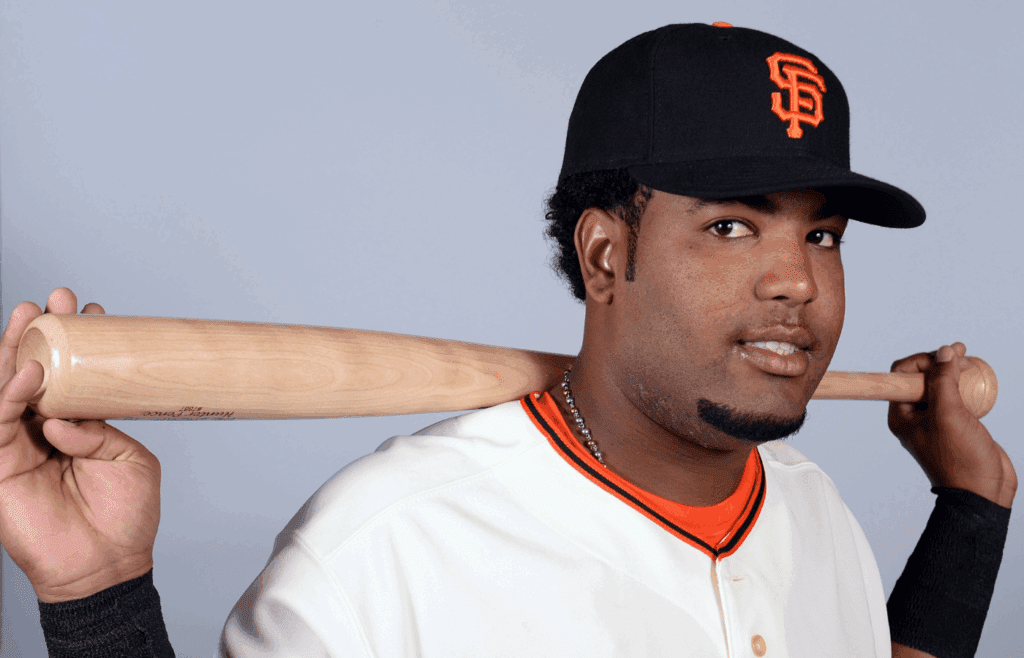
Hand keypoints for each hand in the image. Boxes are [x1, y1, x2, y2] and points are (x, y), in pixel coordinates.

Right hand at [0, 288, 160, 601]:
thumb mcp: (128, 458)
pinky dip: (9, 394)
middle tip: (55, 299)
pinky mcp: (1, 467)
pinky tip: (26, 371)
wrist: (108, 563)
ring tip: (30, 317)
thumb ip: (100, 429)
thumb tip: (63, 416)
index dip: (79, 343)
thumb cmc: (124, 514)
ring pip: (7, 389)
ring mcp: (20, 446)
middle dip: (41, 334)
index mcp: (79, 423)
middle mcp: (46, 428)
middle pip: (35, 373)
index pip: (73, 374)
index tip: (93, 311)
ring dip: (14, 351)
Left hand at [888, 342, 1015, 507]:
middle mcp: (914, 416)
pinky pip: (956, 397)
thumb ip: (943, 381)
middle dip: (938, 362)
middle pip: (920, 377)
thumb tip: (943, 351)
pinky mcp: (956, 424)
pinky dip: (965, 385)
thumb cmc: (960, 458)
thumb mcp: (948, 414)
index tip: (944, 356)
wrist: (983, 493)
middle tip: (961, 354)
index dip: (920, 360)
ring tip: (969, 360)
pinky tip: (976, 380)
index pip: (900, 375)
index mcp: (901, 415)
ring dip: (953, 371)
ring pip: (940, 385)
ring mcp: (936, 420)